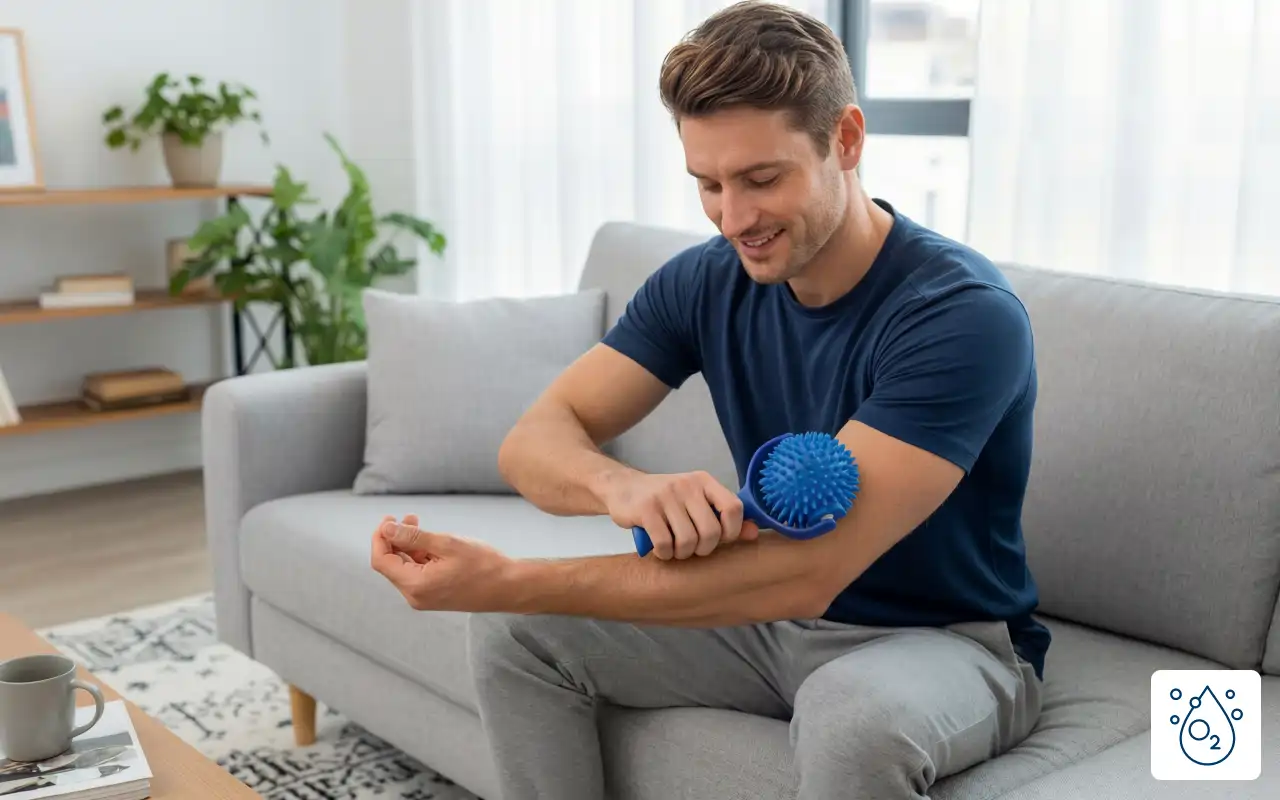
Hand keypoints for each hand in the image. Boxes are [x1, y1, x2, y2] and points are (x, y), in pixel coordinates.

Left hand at [370, 514, 514, 611]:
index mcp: (415, 585)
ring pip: (405, 568)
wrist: (509, 587)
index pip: (381, 561)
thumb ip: (413, 537)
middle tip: (409, 517)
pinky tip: (431, 543)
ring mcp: (425, 598)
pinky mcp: (434, 595)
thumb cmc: (483, 565)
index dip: (380, 538)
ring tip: (420, 525)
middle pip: (391, 565)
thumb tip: (387, 528)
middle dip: (395, 539)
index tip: (389, 518)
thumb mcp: (447, 544)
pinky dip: (419, 556)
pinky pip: (417, 574)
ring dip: (408, 546)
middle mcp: (415, 596)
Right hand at [601, 471, 757, 559]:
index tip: (719, 539)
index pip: (733, 508)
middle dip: (703, 549)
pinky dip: (664, 553)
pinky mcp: (645, 509)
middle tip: (692, 548)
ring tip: (674, 548)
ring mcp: (665, 496)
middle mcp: (686, 485)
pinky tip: (660, 549)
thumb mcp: (696, 502)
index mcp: (704, 481)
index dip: (731, 532)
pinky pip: (664, 543)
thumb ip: (723, 516)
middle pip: (711, 532)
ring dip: (681, 553)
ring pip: (688, 541)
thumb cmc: (666, 500)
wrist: (623, 488)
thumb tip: (754, 533)